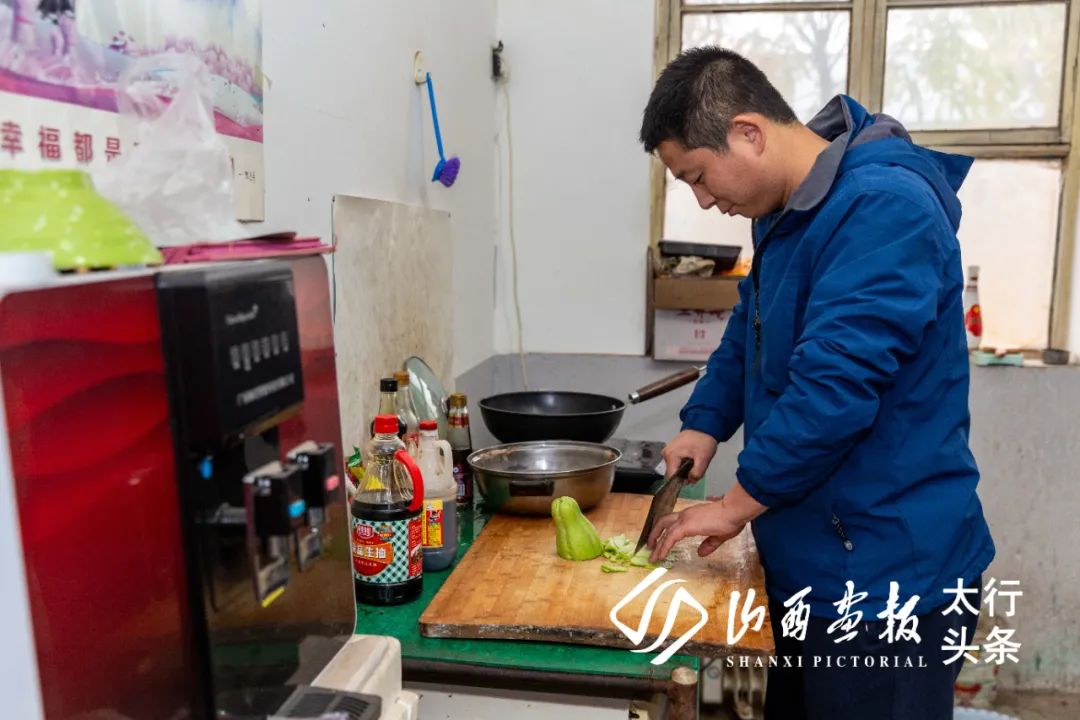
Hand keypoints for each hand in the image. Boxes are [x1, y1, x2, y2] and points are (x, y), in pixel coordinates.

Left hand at [646, 481, 767, 562]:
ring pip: (664, 531)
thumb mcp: (719, 536)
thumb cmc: (731, 520)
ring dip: (657, 543)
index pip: (673, 521)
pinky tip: (660, 555)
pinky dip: (663, 546)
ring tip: (652, 556)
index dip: (665, 531)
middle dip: (655, 534)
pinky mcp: (686, 526)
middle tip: (650, 546)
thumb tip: (700, 553)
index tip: (661, 541)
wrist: (734, 511)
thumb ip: (709, 544)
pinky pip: (670, 537)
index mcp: (692, 516)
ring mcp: (685, 519)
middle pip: (663, 522)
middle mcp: (686, 515)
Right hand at [662, 429, 717, 483]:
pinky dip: (684, 464)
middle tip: (696, 471)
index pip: (671, 476)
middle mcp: (666, 454)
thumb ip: (697, 473)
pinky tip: (691, 460)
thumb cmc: (703, 441)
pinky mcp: (671, 451)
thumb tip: (690, 481)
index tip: (690, 481)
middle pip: (673, 473)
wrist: (703, 427)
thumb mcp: (703, 458)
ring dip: (684, 470)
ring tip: (695, 463)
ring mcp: (668, 452)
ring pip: (675, 468)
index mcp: (671, 455)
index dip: (681, 481)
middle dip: (684, 475)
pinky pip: (676, 463)